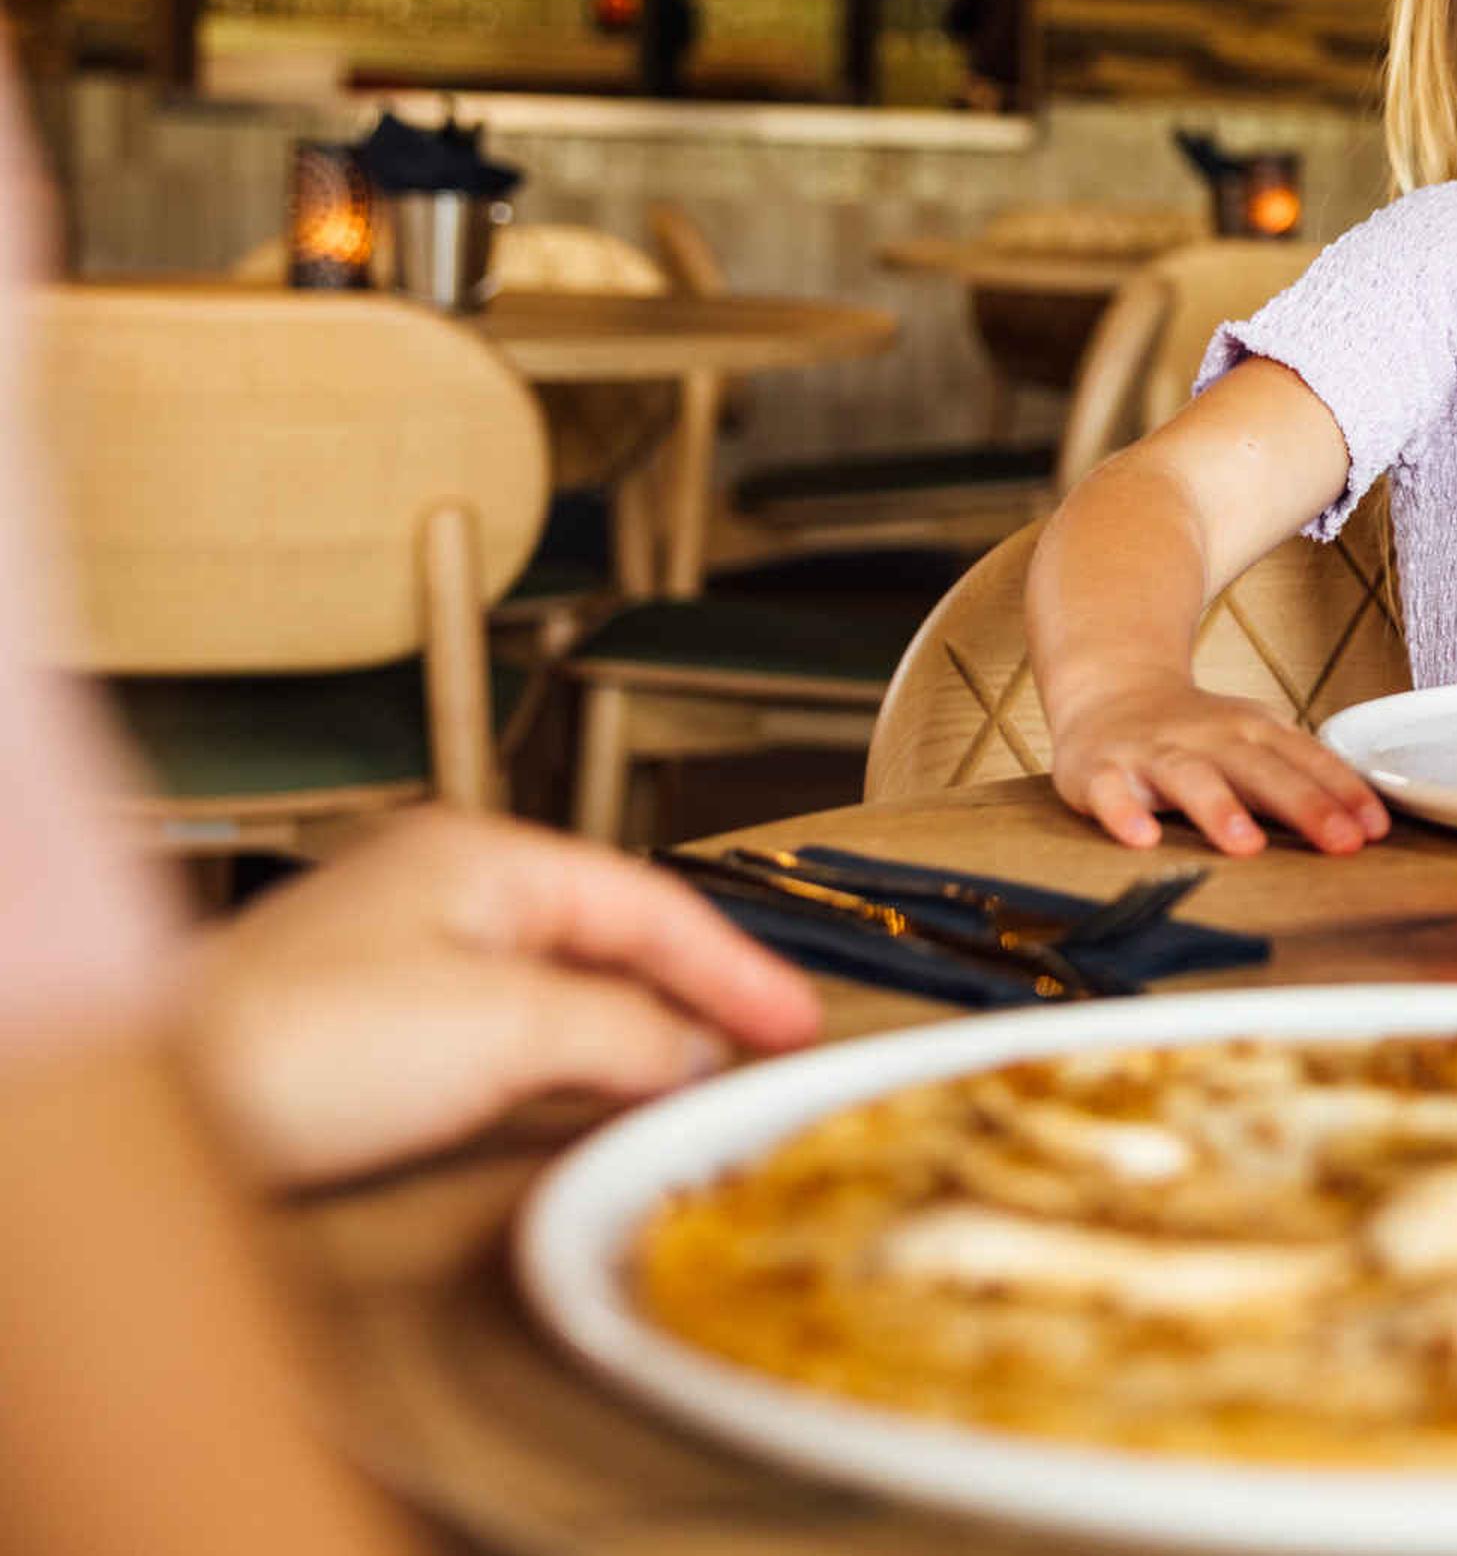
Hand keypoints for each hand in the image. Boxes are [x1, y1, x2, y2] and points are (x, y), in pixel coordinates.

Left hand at [178, 809, 823, 1190]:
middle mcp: (443, 890)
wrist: (152, 1108)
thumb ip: (621, 1029)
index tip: (796, 1021)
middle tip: (759, 1055)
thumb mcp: (501, 1028)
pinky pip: (505, 1031)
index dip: (737, 967)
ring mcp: (402, 956)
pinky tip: (581, 1098)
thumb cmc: (297, 1046)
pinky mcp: (369, 1027)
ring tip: (686, 1085)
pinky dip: (563, 1061)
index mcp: (482, 856)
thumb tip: (692, 1050)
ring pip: (557, 988)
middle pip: (608, 940)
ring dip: (626, 1036)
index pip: (651, 904)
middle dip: (689, 998)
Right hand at [1048, 676, 1390, 855]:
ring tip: (1246, 844)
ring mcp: (1154, 752)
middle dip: (1305, 805)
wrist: (1110, 689)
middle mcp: (1209, 737)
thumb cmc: (1197, 733)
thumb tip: (1364, 827)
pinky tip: (1141, 838)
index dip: (1344, 792)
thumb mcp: (1253, 743)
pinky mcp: (1100, 770)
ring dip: (1220, 808)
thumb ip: (1300, 779)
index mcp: (1253, 730)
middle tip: (1342, 842)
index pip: (1307, 759)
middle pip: (1262, 769)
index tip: (1375, 829)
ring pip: (1190, 777)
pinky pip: (1110, 793)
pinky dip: (1123, 814)